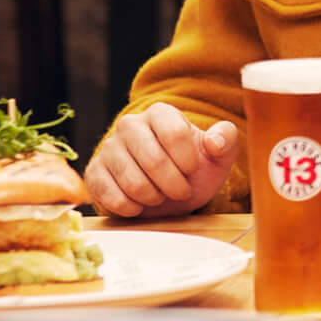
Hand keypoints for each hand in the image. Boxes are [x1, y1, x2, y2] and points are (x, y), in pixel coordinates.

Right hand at [84, 105, 238, 218]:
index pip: (174, 133)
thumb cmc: (192, 169)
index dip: (187, 161)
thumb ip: (225, 140)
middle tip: (180, 192)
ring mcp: (109, 148)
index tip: (192, 171)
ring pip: (132, 181)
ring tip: (160, 195)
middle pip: (153, 160)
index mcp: (160, 113)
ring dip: (154, 197)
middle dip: (173, 185)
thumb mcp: (217, 156)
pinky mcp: (95, 172)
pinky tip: (140, 204)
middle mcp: (130, 124)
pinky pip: (110, 195)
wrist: (165, 190)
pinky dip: (131, 208)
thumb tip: (215, 141)